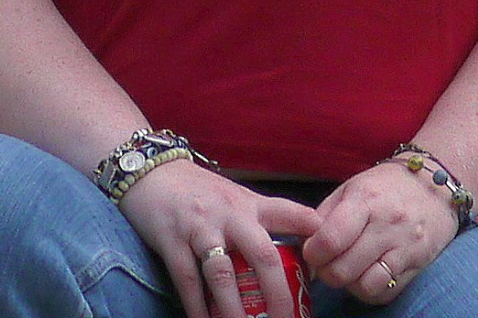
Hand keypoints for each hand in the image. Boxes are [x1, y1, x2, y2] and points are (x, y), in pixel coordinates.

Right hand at [117, 160, 323, 317]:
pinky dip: (196, 305)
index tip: (325, 261)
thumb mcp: (237, 197)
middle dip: (277, 292)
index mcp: (249, 204)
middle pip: (261, 255)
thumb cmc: (200, 192)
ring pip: (222, 274)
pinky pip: (186, 279)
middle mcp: (229, 215)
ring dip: (234, 308)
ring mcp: (200, 228)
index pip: (288, 214)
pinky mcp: (171, 241)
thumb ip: (265, 217)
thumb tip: (301, 244)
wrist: (152, 173)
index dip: (310, 232)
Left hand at [302, 160, 462, 305]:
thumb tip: (302, 246)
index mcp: (366, 200)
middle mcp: (388, 223)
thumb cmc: (386, 187)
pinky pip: (385, 292)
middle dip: (327, 272)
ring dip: (350, 283)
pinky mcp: (418, 264)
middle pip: (343, 270)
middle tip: (328, 263)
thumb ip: (324, 215)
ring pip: (364, 286)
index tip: (312, 252)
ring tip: (350, 268)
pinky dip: (370, 289)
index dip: (313, 254)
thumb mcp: (351, 188)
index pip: (330, 240)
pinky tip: (368, 273)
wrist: (434, 185)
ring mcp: (406, 246)